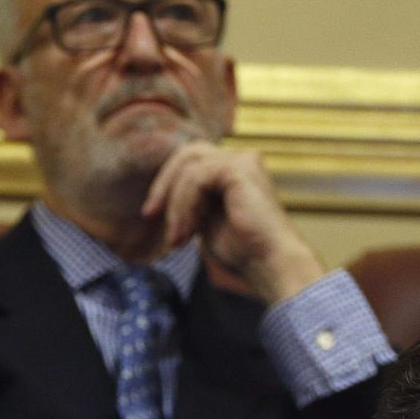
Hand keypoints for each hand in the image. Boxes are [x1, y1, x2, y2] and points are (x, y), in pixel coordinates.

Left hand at [141, 141, 325, 302]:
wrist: (270, 264)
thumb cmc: (243, 251)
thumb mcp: (205, 220)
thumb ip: (191, 201)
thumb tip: (163, 195)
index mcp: (235, 169)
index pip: (190, 160)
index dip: (166, 184)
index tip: (150, 214)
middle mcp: (241, 158)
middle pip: (186, 154)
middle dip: (163, 184)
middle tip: (150, 214)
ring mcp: (242, 160)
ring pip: (187, 168)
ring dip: (175, 205)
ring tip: (178, 238)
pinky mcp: (239, 169)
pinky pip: (196, 179)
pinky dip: (184, 206)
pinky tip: (188, 233)